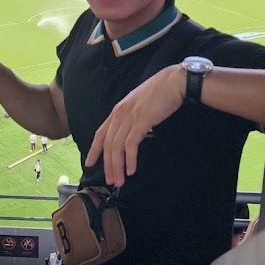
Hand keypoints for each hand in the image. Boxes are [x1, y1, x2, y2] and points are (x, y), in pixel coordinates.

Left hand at [84, 66, 184, 185]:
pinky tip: (131, 170)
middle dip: (108, 165)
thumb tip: (131, 132)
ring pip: (117, 147)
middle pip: (108, 144)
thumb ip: (132, 117)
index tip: (89, 163)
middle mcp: (120, 114)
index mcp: (118, 110)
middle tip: (110, 181)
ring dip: (117, 166)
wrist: (174, 82)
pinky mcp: (141, 121)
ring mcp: (129, 117)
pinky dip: (129, 159)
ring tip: (120, 181)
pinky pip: (131, 145)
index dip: (94, 149)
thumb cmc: (161, 93)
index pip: (100, 133)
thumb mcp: (140, 104)